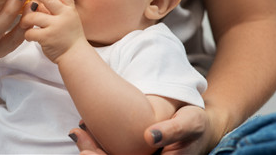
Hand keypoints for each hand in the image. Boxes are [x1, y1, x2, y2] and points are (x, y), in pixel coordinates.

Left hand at [20, 0, 86, 62]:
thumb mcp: (67, 21)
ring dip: (25, 19)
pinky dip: (27, 34)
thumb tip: (36, 3)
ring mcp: (56, 26)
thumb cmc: (69, 39)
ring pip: (33, 16)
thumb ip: (53, 11)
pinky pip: (30, 32)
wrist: (76, 57)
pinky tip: (30, 37)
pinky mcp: (48, 37)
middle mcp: (64, 15)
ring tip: (24, 23)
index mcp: (70, 10)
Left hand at [73, 105, 218, 154]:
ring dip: (92, 148)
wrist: (198, 127)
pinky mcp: (135, 151)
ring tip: (78, 132)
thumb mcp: (190, 123)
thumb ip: (173, 131)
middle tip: (77, 135)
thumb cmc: (195, 124)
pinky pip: (113, 150)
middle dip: (93, 153)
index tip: (85, 152)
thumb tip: (150, 136)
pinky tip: (85, 129)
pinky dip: (98, 142)